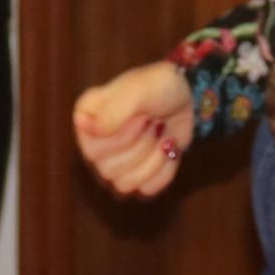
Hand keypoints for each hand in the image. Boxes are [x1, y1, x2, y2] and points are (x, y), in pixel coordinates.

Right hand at [73, 61, 195, 198]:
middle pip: (108, 170)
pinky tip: (169, 147)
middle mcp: (94, 142)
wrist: (190, 96)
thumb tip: (84, 128)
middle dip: (142, 144)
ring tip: (161, 132)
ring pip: (125, 184)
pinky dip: (165, 168)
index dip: (122, 136)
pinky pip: (147, 188)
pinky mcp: (137, 175)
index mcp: (86, 118)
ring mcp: (114, 161)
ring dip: (153, 157)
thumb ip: (113, 111)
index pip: (93, 149)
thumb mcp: (139, 91)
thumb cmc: (160, 85)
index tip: (140, 115)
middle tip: (153, 121)